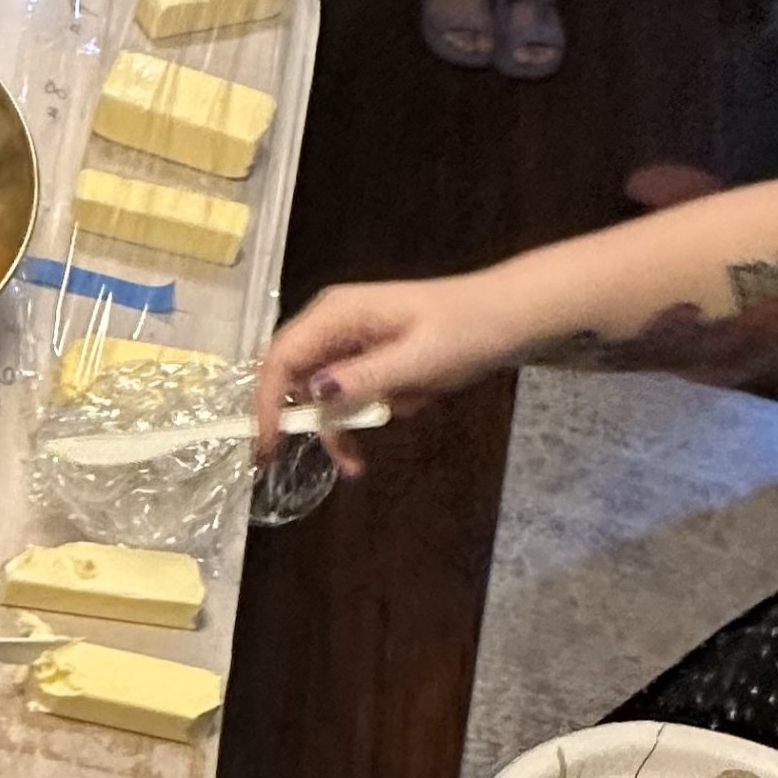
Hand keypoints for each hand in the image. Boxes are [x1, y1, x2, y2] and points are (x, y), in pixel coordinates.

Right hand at [251, 272, 529, 469]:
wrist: (511, 316)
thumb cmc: (467, 330)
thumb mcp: (419, 359)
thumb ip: (365, 378)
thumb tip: (314, 394)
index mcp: (337, 313)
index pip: (281, 359)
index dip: (266, 403)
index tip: (268, 448)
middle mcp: (333, 323)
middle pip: (292, 378)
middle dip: (303, 422)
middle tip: (305, 464)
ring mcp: (349, 340)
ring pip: (319, 394)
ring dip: (339, 426)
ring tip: (358, 462)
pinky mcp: (367, 356)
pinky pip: (347, 394)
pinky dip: (361, 415)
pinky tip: (393, 419)